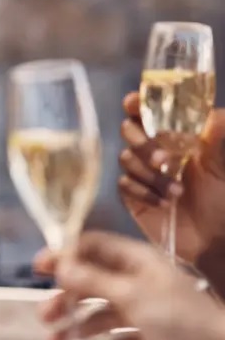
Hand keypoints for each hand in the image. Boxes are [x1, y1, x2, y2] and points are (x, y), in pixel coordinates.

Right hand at [41, 231, 224, 339]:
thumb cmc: (180, 318)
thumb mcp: (131, 295)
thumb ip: (93, 280)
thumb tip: (62, 266)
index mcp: (136, 262)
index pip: (93, 248)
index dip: (64, 255)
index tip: (39, 268)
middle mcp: (138, 282)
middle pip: (91, 284)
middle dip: (66, 301)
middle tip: (46, 317)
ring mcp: (144, 310)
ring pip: (101, 316)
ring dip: (79, 330)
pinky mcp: (151, 338)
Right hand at [118, 91, 224, 263]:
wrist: (216, 236)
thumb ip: (219, 134)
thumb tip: (213, 115)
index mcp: (176, 132)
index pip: (149, 108)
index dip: (137, 103)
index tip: (134, 103)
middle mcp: (155, 147)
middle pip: (129, 129)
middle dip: (144, 143)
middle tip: (164, 159)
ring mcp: (142, 171)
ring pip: (126, 158)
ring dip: (151, 175)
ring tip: (178, 192)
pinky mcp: (132, 194)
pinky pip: (125, 184)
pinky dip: (144, 192)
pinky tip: (164, 203)